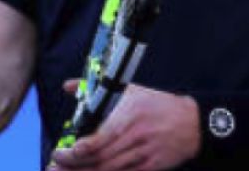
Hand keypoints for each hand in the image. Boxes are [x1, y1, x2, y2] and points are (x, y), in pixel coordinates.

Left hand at [48, 83, 200, 170]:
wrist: (194, 122)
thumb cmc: (157, 103)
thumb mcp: (128, 89)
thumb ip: (94, 88)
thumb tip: (67, 86)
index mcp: (128, 116)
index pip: (102, 138)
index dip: (82, 149)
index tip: (65, 152)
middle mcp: (136, 137)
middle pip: (102, 158)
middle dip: (75, 166)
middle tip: (54, 166)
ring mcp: (144, 154)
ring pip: (111, 170)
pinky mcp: (152, 167)